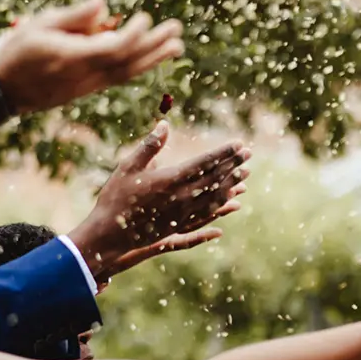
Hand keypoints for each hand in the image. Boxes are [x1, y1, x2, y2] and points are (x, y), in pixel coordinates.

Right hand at [0, 0, 183, 116]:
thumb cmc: (14, 51)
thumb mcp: (39, 25)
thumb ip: (74, 17)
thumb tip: (104, 4)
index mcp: (74, 58)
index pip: (116, 48)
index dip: (136, 35)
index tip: (147, 18)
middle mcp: (86, 76)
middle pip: (130, 62)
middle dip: (156, 48)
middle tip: (178, 32)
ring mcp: (88, 86)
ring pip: (128, 73)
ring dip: (153, 60)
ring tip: (176, 46)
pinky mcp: (86, 90)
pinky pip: (118, 78)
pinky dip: (137, 67)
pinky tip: (150, 58)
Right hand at [66, 121, 248, 282]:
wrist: (111, 234)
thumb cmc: (116, 197)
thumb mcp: (128, 166)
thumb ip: (149, 146)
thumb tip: (165, 124)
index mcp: (171, 180)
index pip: (206, 163)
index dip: (225, 153)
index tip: (240, 144)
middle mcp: (182, 197)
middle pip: (216, 179)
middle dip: (234, 165)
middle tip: (249, 154)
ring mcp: (184, 213)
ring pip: (215, 197)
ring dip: (232, 184)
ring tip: (245, 174)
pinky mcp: (182, 225)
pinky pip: (208, 213)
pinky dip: (222, 203)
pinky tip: (230, 199)